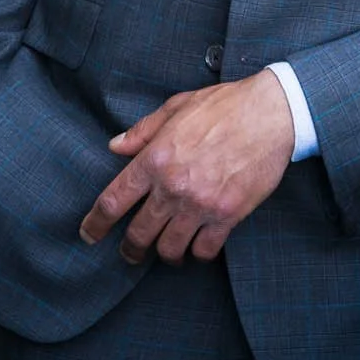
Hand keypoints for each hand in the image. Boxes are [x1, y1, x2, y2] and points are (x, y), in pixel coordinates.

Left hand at [79, 70, 295, 264]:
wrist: (271, 113)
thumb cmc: (225, 106)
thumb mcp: (177, 107)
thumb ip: (143, 131)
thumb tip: (115, 146)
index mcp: (155, 158)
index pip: (113, 201)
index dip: (95, 224)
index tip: (88, 235)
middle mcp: (173, 186)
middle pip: (138, 234)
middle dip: (129, 250)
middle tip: (129, 253)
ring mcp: (200, 204)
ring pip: (169, 249)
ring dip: (164, 254)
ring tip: (166, 251)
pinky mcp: (227, 216)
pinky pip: (204, 250)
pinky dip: (197, 253)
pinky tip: (197, 246)